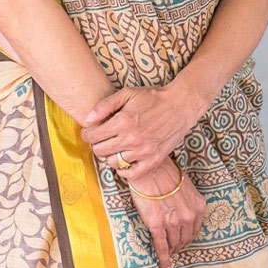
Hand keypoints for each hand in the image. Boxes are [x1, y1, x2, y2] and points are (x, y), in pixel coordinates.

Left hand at [81, 82, 207, 182]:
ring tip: (113, 147)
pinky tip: (124, 160)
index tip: (89, 132)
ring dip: (109, 155)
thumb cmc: (152, 97)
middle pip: (100, 151)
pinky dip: (123, 170)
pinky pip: (131, 174)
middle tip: (100, 139)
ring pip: (113, 162)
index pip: (93, 136)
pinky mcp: (153, 160)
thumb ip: (105, 106)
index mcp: (123, 121)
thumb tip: (88, 120)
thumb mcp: (127, 93)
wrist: (179, 105)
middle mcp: (131, 139)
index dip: (87, 134)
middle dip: (96, 144)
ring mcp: (143, 152)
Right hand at [127, 156, 205, 267]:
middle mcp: (188, 215)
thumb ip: (188, 200)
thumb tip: (183, 209)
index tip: (184, 241)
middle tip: (175, 248)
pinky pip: (162, 246)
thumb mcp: (185, 185)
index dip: (188, 237)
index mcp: (198, 206)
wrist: (149, 166)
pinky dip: (164, 258)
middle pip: (185, 238)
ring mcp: (173, 221)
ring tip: (169, 254)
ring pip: (174, 243)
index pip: (195, 229)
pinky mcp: (157, 224)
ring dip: (172, 250)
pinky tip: (164, 265)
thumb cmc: (165, 171)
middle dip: (180, 244)